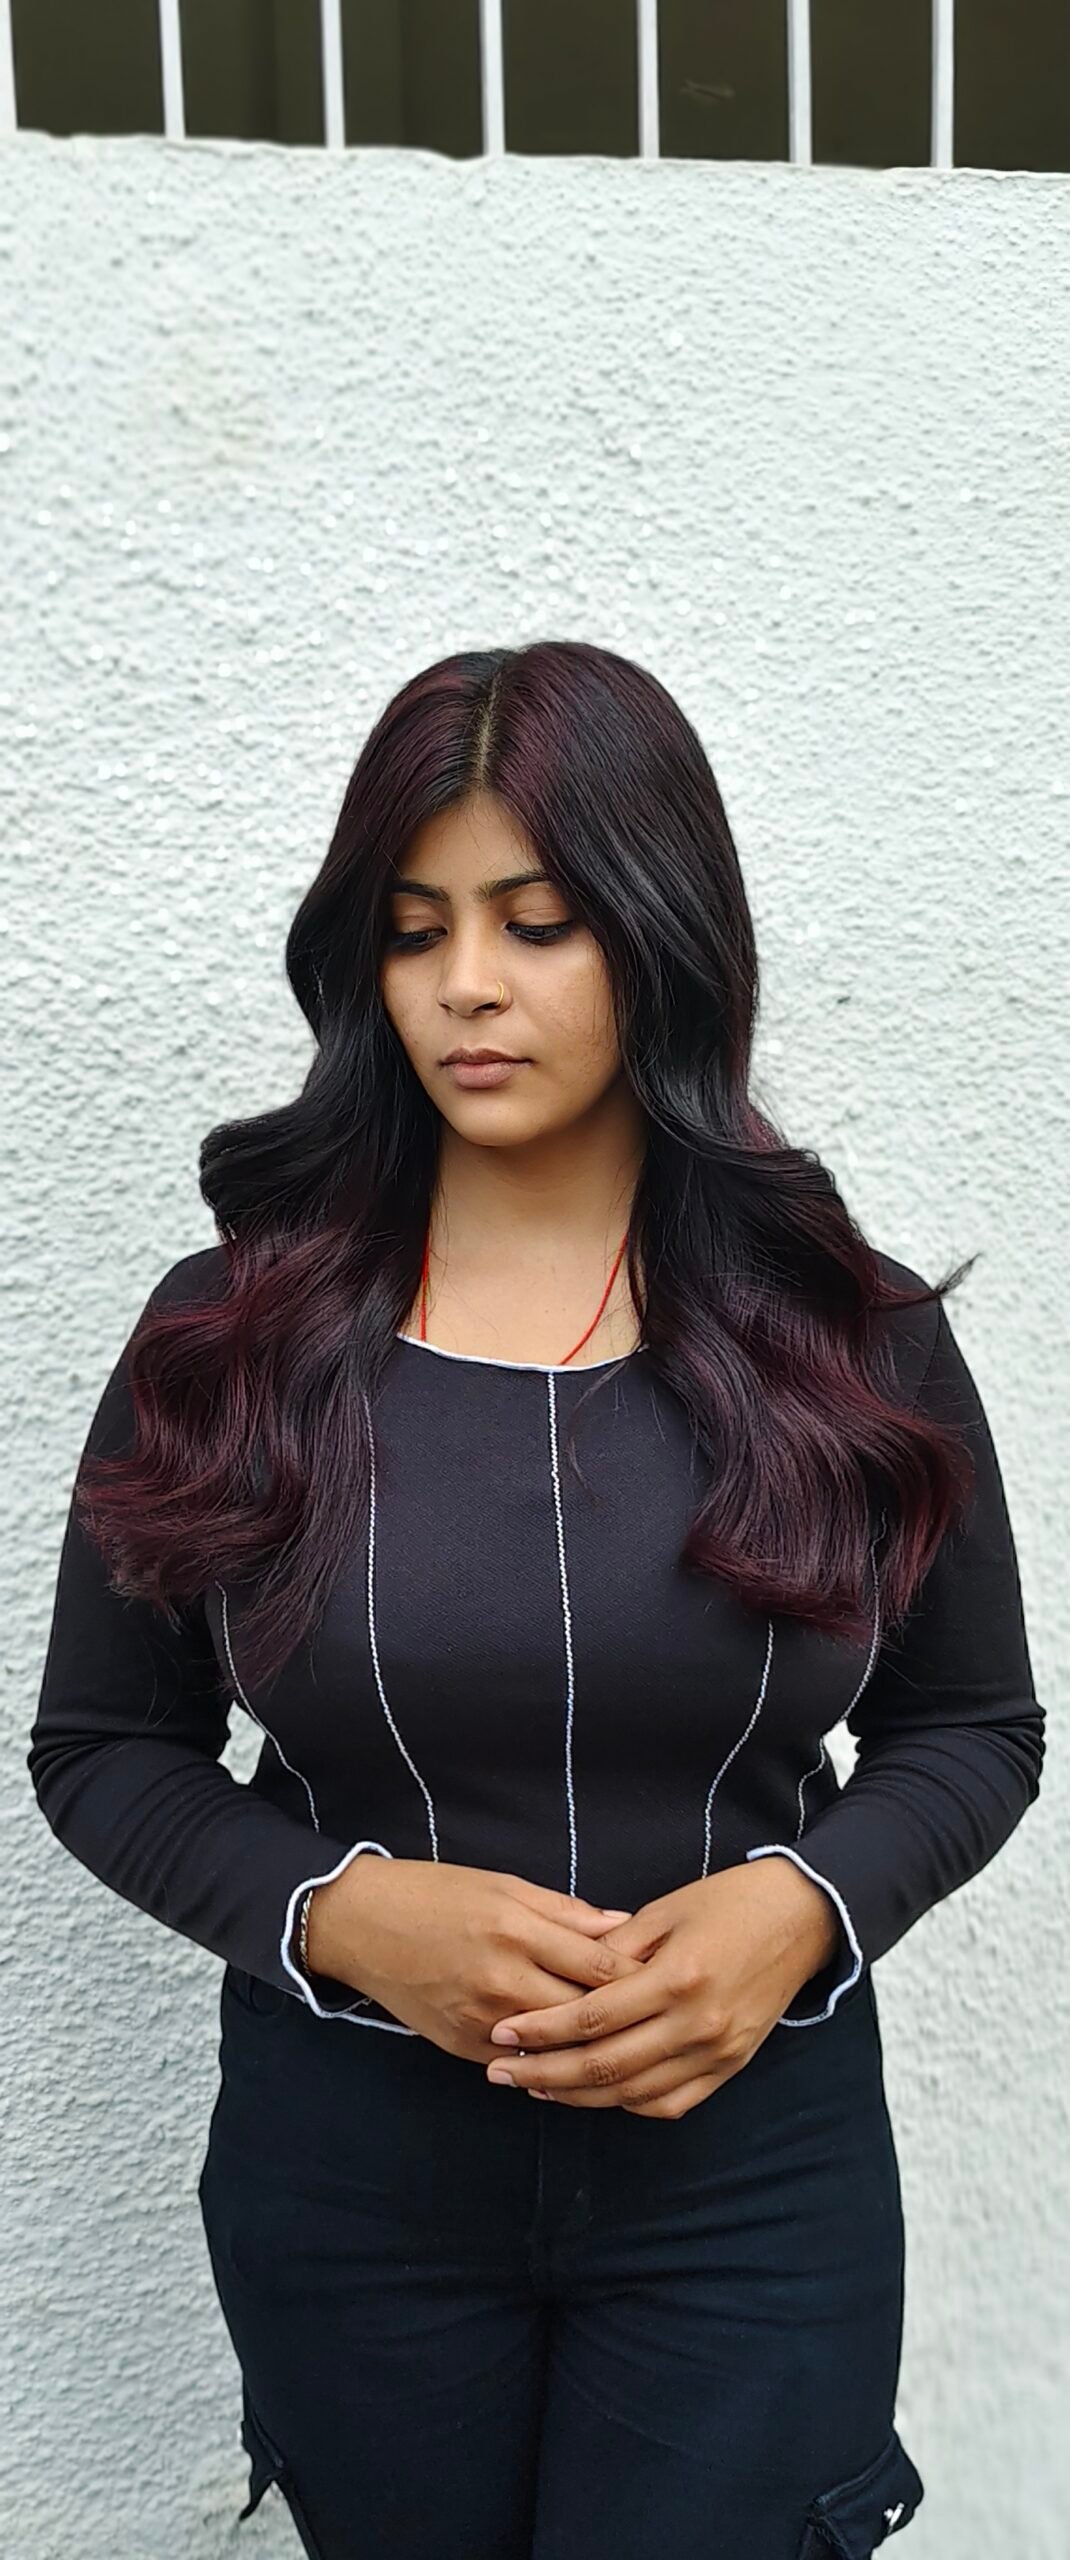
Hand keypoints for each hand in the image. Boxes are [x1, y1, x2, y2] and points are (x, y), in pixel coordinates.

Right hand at [306, 1857, 646, 2064]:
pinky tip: (580, 2064)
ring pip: (558, 2049)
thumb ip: (565, 1912)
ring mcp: (481, 2020)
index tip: (671, 1978)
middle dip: (628, 2020)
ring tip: (634, 2049)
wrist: (360, 1926)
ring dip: (595, 2051)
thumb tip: (622, 1926)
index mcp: (515, 1930)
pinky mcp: (462, 2046)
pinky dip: (552, 2064)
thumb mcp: (503, 1885)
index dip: (641, 1976)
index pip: (599, 1966)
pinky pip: (521, 2066)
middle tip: (664, 2021)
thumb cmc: (434, 1894)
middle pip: (586, 2015)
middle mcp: (501, 1980)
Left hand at [482, 1858, 842, 2118]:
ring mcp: (717, 2051)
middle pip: (605, 2065)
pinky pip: (671, 2102)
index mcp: (676, 1977)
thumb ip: (612, 1947)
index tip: (502, 2032)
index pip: (592, 2017)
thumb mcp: (665, 1910)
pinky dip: (628, 2104)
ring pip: (633, 2092)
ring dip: (578, 2095)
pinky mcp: (730, 2065)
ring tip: (536, 2087)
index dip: (541, 2029)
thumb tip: (562, 1974)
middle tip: (502, 2072)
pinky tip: (596, 2095)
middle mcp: (697, 2023)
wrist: (802, 1918)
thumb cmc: (729, 1903)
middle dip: (545, 2072)